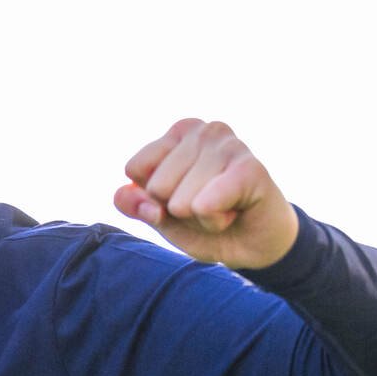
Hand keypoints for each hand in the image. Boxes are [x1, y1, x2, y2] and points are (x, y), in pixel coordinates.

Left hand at [115, 120, 298, 269]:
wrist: (253, 245)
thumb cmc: (204, 222)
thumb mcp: (161, 217)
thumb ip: (136, 204)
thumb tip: (123, 192)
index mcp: (178, 133)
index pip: (135, 168)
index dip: (153, 196)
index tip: (183, 197)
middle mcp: (205, 130)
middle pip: (157, 186)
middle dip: (178, 209)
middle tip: (207, 206)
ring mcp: (230, 145)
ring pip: (180, 201)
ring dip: (200, 217)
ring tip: (223, 208)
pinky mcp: (251, 168)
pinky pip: (206, 205)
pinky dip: (214, 221)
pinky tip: (234, 211)